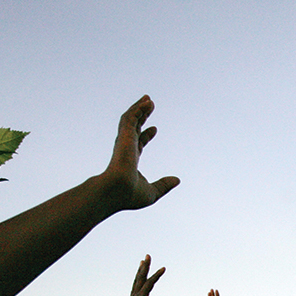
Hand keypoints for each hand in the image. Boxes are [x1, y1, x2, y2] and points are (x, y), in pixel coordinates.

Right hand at [105, 95, 180, 209]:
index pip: (138, 143)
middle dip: (141, 116)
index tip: (155, 129)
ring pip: (130, 120)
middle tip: (149, 105)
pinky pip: (130, 117)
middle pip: (133, 128)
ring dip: (139, 108)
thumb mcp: (153, 191)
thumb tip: (177, 180)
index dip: (146, 135)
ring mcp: (124, 141)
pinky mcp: (124, 136)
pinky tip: (147, 103)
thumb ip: (164, 185)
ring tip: (148, 99)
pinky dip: (138, 109)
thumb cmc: (131, 195)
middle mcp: (125, 149)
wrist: (118, 191)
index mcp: (130, 160)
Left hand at [114, 255, 175, 295]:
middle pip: (141, 277)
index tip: (164, 268)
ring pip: (137, 280)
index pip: (150, 283)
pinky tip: (140, 279)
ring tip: (142, 262)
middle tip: (147, 255)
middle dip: (145, 266)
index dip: (157, 275)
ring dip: (140, 270)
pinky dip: (138, 279)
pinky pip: (136, 285)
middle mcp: (136, 294)